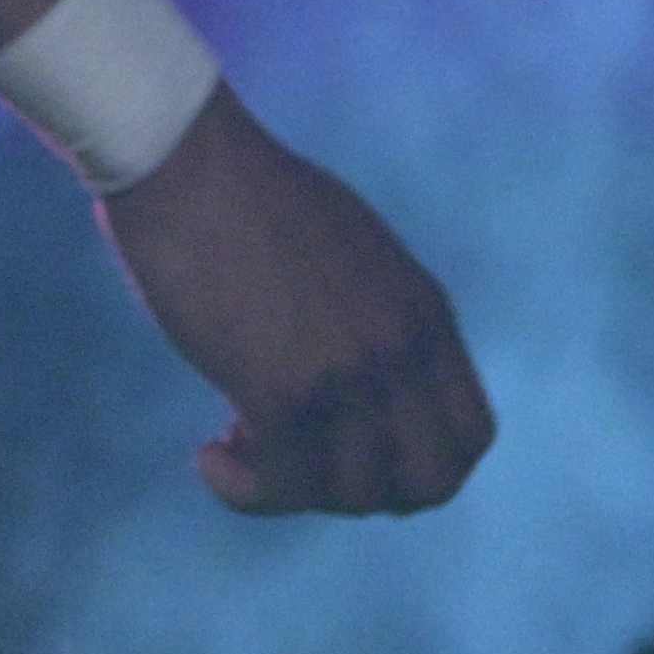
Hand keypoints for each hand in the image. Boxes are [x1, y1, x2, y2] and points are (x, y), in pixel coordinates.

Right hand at [92, 89, 494, 513]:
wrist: (184, 158)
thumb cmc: (243, 193)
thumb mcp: (346, 253)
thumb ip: (371, 315)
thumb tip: (351, 380)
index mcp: (424, 311)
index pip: (469, 436)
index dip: (415, 465)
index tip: (349, 446)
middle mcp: (402, 348)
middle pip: (431, 483)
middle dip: (366, 494)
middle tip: (302, 462)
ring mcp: (351, 373)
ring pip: (356, 495)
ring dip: (296, 490)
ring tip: (236, 442)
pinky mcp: (286, 390)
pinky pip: (283, 484)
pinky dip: (242, 490)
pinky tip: (206, 459)